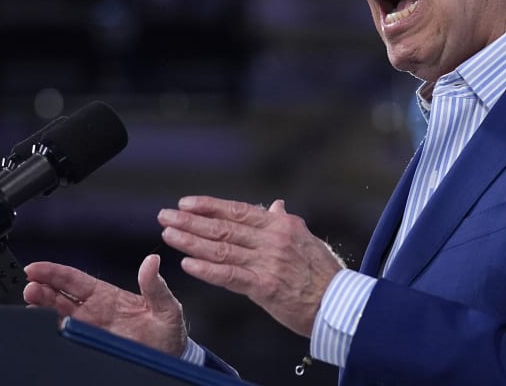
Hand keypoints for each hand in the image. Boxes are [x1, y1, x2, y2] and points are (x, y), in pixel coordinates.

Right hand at [23, 254, 187, 356]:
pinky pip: (65, 338)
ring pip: (57, 317)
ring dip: (41, 309)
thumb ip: (156, 285)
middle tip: (31, 286)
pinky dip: (51, 332)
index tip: (36, 268)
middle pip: (59, 297)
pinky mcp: (88, 345)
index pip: (75, 280)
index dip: (54, 273)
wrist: (171, 358)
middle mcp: (93, 311)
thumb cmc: (167, 331)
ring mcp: (88, 329)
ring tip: (30, 303)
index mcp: (107, 295)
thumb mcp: (167, 306)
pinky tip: (42, 327)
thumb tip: (152, 262)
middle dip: (42, 289)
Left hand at [158, 197, 344, 337]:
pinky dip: (207, 269)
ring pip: (222, 248)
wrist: (339, 303)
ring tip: (169, 234)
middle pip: (224, 226)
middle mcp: (273, 239)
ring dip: (191, 241)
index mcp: (281, 224)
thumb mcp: (307, 239)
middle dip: (191, 221)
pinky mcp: (264, 286)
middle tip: (165, 216)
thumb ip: (286, 222)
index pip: (238, 210)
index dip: (210, 205)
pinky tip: (188, 263)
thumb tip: (276, 205)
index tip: (186, 203)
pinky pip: (230, 275)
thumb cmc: (324, 273)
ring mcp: (268, 262)